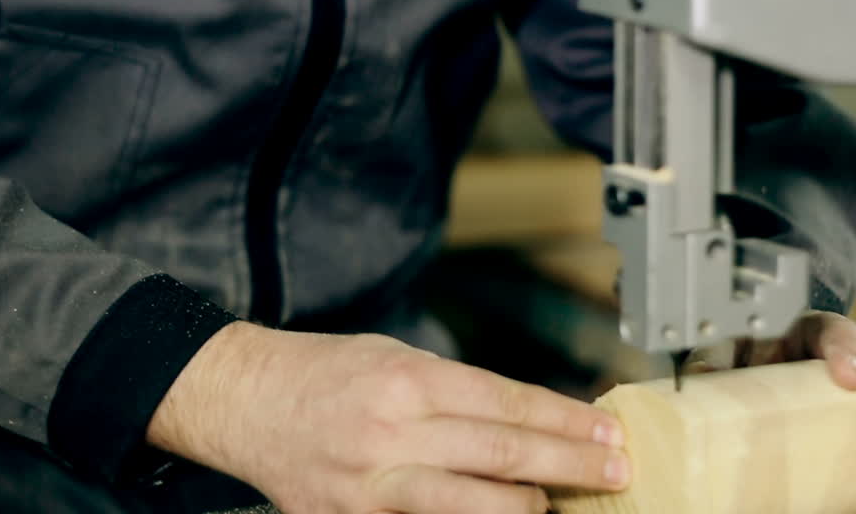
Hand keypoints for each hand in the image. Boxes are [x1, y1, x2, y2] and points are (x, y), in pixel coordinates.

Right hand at [147, 322, 630, 513]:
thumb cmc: (319, 371)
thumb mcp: (392, 357)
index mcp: (408, 379)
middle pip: (503, 452)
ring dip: (527, 505)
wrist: (242, 399)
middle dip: (569, 463)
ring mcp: (373, 483)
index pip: (508, 401)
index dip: (564, 420)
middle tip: (613, 469)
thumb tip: (518, 418)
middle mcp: (395, 430)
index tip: (604, 431)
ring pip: (473, 503)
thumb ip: (452, 391)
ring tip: (562, 501)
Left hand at [687, 311, 855, 513]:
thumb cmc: (737, 351)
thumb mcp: (723, 347)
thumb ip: (713, 358)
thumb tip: (697, 378)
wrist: (734, 375)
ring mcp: (842, 409)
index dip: (849, 350)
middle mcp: (836, 374)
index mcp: (810, 338)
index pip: (838, 334)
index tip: (848, 376)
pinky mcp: (839, 442)